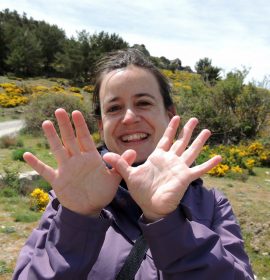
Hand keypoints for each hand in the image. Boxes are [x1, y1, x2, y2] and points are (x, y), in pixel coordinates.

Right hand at [24, 109, 132, 216]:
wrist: (91, 208)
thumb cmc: (102, 192)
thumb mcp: (114, 178)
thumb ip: (120, 164)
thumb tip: (133, 151)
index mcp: (91, 158)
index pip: (85, 138)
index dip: (81, 126)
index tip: (76, 113)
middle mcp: (77, 160)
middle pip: (70, 139)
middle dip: (65, 125)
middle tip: (60, 110)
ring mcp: (66, 168)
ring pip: (58, 149)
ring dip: (52, 137)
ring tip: (46, 123)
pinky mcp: (58, 180)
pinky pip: (45, 170)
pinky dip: (36, 164)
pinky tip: (26, 155)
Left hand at [103, 116, 221, 220]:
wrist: (150, 207)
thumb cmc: (141, 191)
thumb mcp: (129, 174)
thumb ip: (120, 163)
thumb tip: (105, 155)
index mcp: (158, 157)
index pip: (166, 139)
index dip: (171, 128)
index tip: (176, 117)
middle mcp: (171, 160)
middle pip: (181, 142)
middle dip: (187, 130)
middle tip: (195, 119)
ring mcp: (179, 168)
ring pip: (191, 151)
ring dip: (199, 141)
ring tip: (207, 130)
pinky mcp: (185, 177)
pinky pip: (200, 169)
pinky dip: (209, 164)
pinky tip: (219, 157)